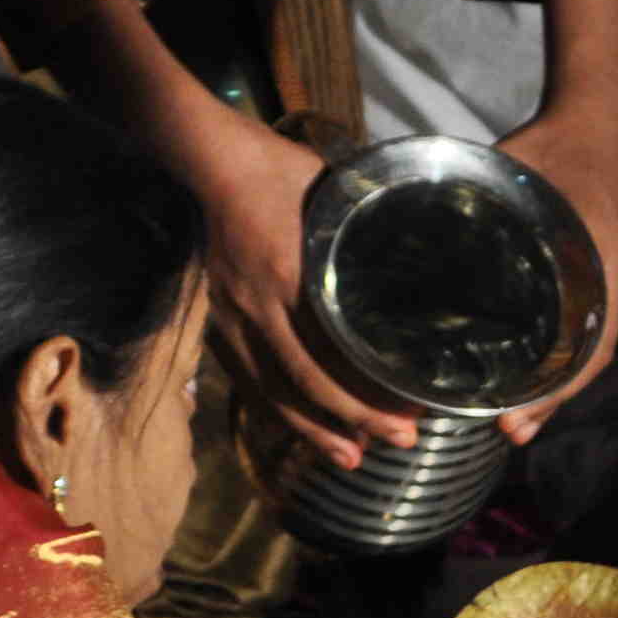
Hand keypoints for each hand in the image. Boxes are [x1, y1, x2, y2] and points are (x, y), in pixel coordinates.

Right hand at [67, 0, 413, 467]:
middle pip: (300, 386)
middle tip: (397, 443)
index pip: (323, 360)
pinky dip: (277, 406)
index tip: (407, 414)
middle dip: (350, 423)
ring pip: (270, 390)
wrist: (209, 160)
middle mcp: (253, 307)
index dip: (362, 398)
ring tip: (351, 457)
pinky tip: (302, 426)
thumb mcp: (330, 196)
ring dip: (312, 429)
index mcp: (284, 278)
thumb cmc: (276, 169)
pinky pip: (247, 375)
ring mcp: (230, 315)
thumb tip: (408, 259)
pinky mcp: (218, 317)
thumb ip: (359, 236)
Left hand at [498, 0, 617, 444]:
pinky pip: (600, 316)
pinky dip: (572, 344)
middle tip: (511, 432)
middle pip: (593, 354)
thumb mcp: (505, 173)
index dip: (554, 389)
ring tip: (521, 413)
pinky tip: (541, 364)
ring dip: (564, 376)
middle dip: (555, 397)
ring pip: (597, 340)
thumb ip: (465, 208)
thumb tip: (403, 243)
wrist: (603, 110)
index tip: (516, 422)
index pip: (587, 345)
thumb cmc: (549, 143)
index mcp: (600, 255)